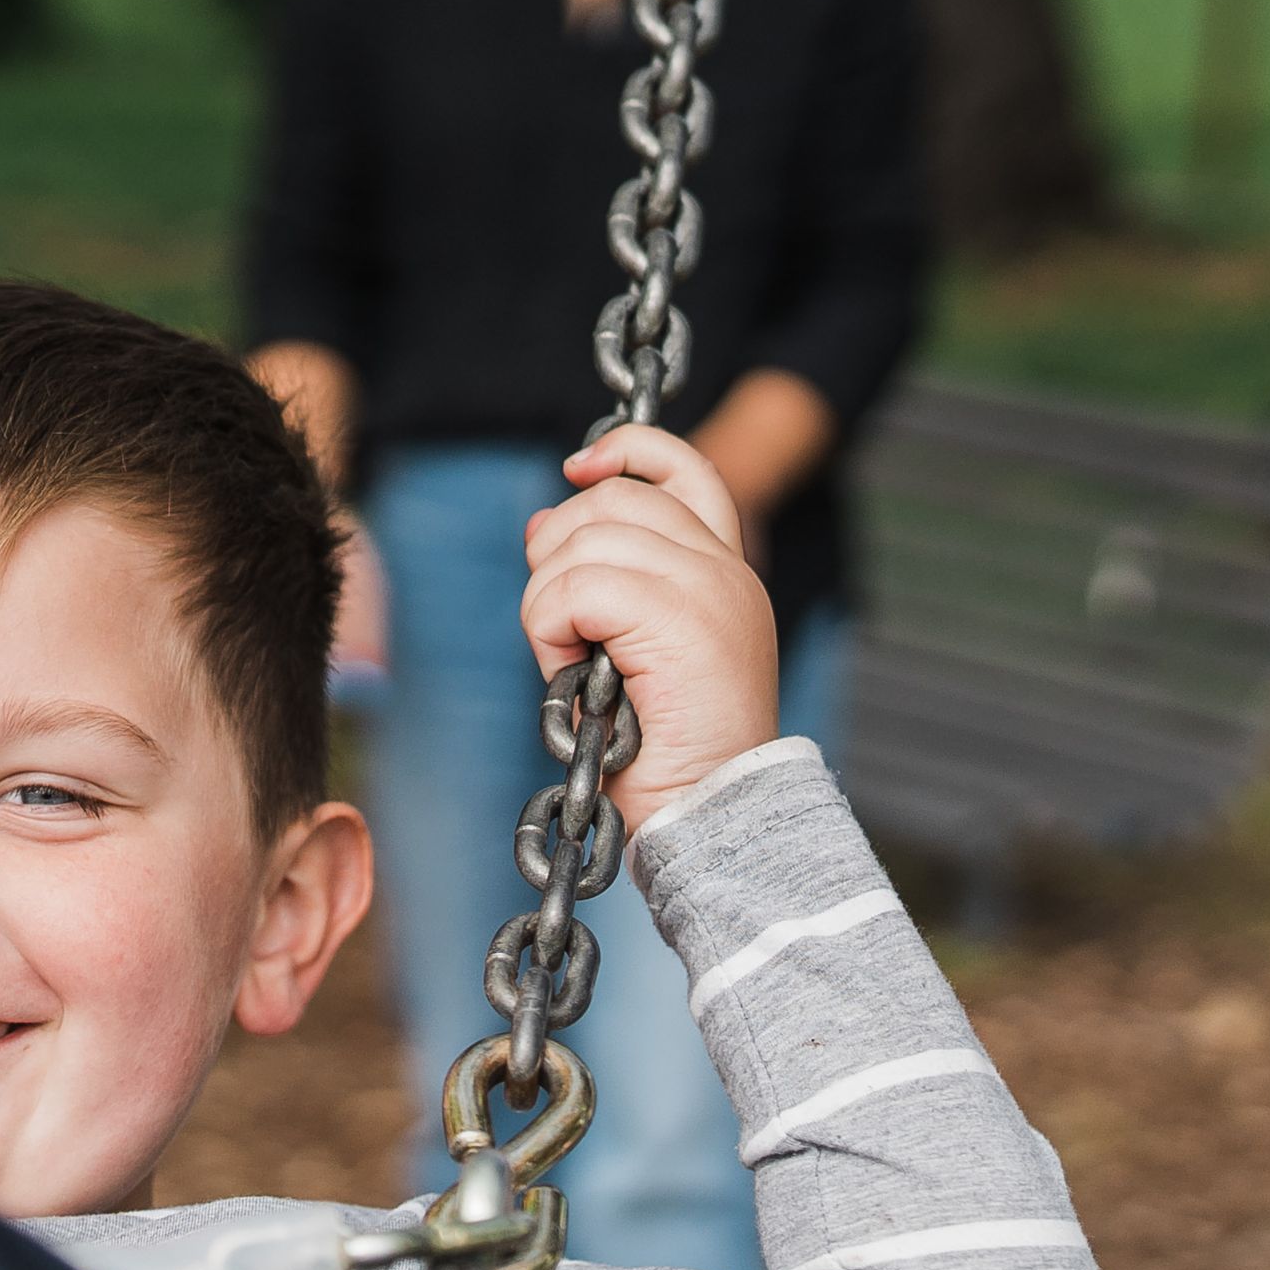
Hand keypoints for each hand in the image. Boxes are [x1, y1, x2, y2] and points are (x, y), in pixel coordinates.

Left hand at [520, 424, 779, 826]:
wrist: (711, 817)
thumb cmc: (665, 755)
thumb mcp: (629, 654)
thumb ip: (602, 581)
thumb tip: (544, 520)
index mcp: (726, 573)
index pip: (684, 472)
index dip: (628, 452)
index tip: (578, 467)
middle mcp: (725, 570)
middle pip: (613, 500)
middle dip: (558, 552)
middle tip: (561, 630)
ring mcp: (708, 588)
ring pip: (583, 542)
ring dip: (549, 605)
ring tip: (573, 667)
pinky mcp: (679, 618)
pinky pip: (574, 588)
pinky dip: (549, 631)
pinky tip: (572, 677)